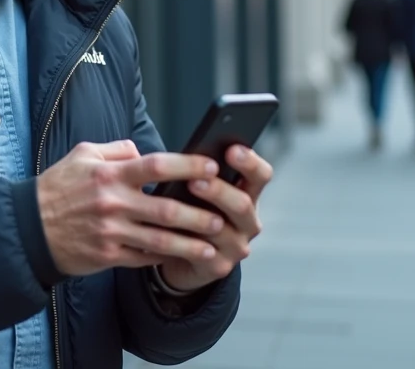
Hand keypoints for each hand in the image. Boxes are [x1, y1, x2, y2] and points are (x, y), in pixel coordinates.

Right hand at [36, 140, 224, 276]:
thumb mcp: (82, 155)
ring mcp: (110, 232)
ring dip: (190, 243)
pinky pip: (143, 258)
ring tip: (213, 244)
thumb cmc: (58, 187)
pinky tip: (182, 256)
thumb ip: (116, 151)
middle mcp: (112, 203)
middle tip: (221, 216)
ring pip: (160, 240)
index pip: (156, 166)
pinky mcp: (107, 255)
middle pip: (166, 209)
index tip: (213, 167)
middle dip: (198, 214)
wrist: (29, 228)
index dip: (188, 166)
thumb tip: (142, 151)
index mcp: (109, 174)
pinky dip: (164, 257)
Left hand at [156, 145, 272, 291]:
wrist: (181, 254)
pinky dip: (187, 241)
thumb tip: (154, 148)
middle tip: (196, 179)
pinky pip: (204, 254)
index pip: (260, 175)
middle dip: (219, 190)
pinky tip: (172, 232)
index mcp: (246, 194)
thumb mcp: (193, 187)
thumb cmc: (189, 209)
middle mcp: (248, 221)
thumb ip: (191, 169)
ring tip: (178, 206)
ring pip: (223, 230)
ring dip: (202, 216)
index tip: (231, 149)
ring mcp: (236, 246)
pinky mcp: (219, 267)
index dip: (250, 162)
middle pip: (242, 204)